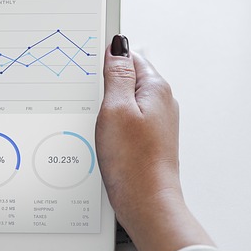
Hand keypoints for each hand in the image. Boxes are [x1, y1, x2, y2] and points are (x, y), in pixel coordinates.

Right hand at [96, 35, 213, 250]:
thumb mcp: (116, 109)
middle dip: (105, 84)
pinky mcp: (148, 140)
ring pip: (125, 101)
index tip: (89, 66)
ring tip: (96, 123)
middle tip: (89, 100)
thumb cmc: (134, 162)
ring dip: (107, 107)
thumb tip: (118, 46)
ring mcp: (156, 122)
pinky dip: (111, 124)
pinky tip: (102, 137)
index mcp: (156, 88)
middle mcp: (161, 102)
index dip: (107, 57)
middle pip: (127, 78)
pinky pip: (126, 120)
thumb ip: (116, 75)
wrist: (147, 204)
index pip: (130, 55)